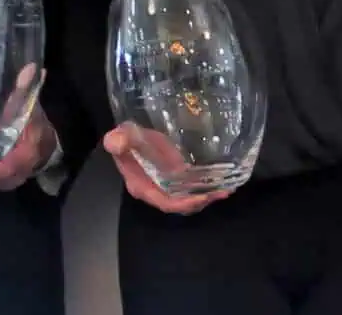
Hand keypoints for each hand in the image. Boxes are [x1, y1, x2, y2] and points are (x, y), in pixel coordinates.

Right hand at [105, 124, 231, 214]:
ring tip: (226, 189)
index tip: (202, 198)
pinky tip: (221, 180)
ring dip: (207, 196)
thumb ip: (119, 140)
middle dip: (201, 201)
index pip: (164, 202)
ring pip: (188, 198)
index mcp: (143, 186)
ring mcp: (167, 185)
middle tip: (222, 193)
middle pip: (180, 204)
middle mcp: (157, 190)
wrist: (129, 137)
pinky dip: (205, 187)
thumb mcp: (123, 136)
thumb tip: (115, 142)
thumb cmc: (127, 138)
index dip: (183, 204)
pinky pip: (191, 187)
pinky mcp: (175, 178)